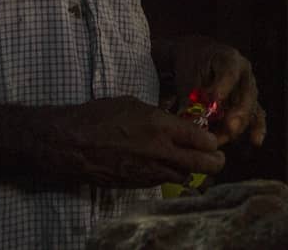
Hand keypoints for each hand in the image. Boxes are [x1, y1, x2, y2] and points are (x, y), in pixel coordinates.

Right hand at [41, 96, 224, 187]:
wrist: (69, 142)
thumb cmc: (98, 115)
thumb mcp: (133, 104)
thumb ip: (159, 115)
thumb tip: (174, 122)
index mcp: (161, 126)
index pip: (202, 139)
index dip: (212, 141)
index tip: (212, 139)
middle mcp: (160, 151)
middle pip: (202, 164)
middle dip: (215, 162)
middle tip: (218, 159)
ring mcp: (148, 170)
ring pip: (184, 177)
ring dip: (192, 171)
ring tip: (194, 165)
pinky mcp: (136, 184)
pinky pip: (161, 182)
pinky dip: (169, 177)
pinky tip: (166, 169)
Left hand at [172, 35, 266, 147]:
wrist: (199, 59)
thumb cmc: (193, 65)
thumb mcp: (189, 76)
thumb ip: (192, 97)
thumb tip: (191, 120)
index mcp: (229, 59)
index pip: (229, 73)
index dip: (224, 87)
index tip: (215, 100)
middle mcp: (245, 73)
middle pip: (246, 94)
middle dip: (238, 113)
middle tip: (229, 126)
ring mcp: (250, 88)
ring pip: (250, 109)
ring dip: (238, 126)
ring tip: (223, 138)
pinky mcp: (250, 103)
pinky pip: (256, 116)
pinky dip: (256, 129)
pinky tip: (256, 141)